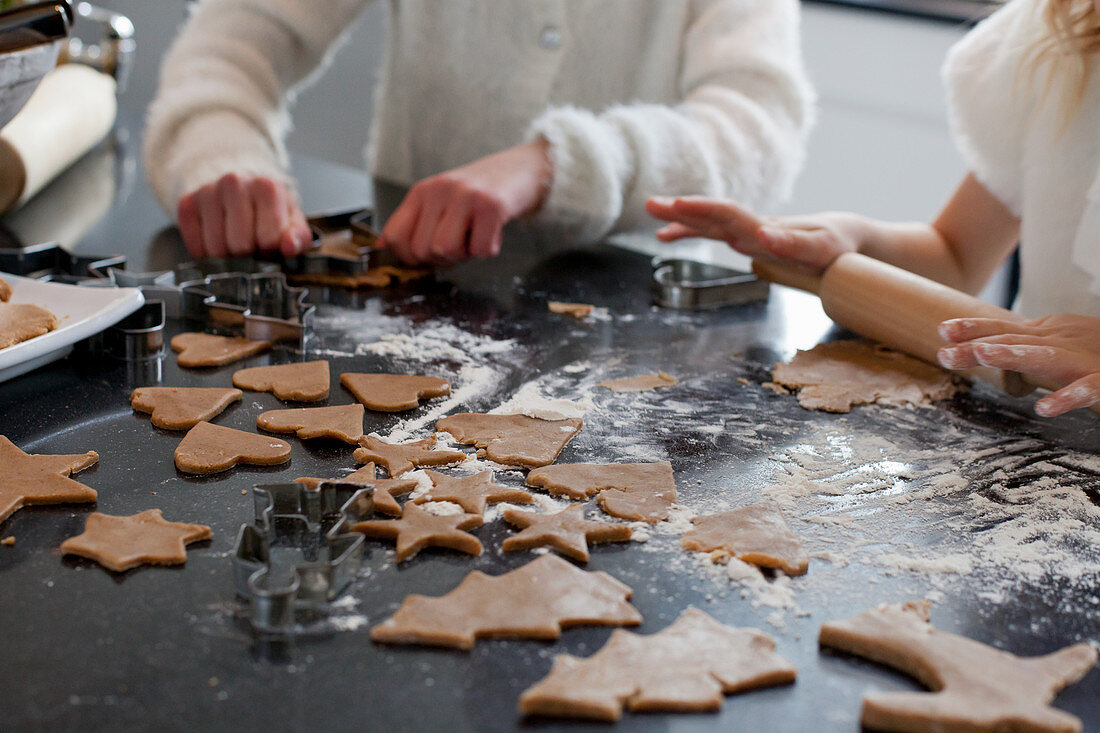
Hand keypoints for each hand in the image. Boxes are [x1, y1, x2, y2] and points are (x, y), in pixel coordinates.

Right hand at [177, 173, 311, 258]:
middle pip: (239, 246)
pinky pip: (195, 246)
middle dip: (248, 254)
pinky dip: (206, 253)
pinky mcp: (187, 203)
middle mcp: (234, 183)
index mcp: (266, 187)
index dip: (270, 250)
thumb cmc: (270, 210)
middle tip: (252, 244)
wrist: (242, 188)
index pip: (268, 239)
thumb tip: (288, 247)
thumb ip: (298, 238)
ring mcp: (207, 191)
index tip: (269, 243)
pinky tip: (217, 239)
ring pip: (215, 248)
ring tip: (235, 240)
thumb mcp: (293, 223)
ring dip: (227, 255)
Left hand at [379, 139, 552, 266]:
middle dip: (441, 259)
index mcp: (422, 191)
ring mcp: (465, 196)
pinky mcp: (492, 205)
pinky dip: (488, 250)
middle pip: (421, 250)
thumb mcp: (442, 202)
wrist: (524, 168)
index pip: (394, 236)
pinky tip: (493, 232)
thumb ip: (414, 224)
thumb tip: (382, 248)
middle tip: (461, 243)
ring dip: (464, 255)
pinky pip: (480, 250)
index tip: (428, 256)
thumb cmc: (481, 193)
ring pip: (445, 250)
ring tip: (474, 237)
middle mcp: (439, 190)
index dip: (409, 257)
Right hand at [645, 196, 866, 274]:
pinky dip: (689, 233)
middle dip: (683, 210)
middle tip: (652, 204)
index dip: (704, 210)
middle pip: (713, 214)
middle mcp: (753, 227)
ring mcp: (748, 232)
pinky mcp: (747, 239)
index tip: (680, 206)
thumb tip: (761, 235)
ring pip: (708, 222)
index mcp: (768, 227)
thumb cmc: (839, 245)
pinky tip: (666, 238)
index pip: (731, 215)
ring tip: (652, 213)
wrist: (848, 238)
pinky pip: (712, 233)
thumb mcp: (823, 249)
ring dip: (680, 218)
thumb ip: (793, 243)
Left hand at [937, 314, 1099, 416]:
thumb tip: (986, 353)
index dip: (974, 328)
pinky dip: (1067, 398)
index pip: (1005, 328)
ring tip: (983, 356)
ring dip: (1013, 355)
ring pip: (1045, 357)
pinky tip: (1043, 409)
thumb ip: (1027, 352)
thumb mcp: (1060, 349)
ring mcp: (1085, 360)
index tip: (942, 330)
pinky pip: (1087, 389)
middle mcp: (1064, 341)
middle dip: (977, 346)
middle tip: (944, 354)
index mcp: (1051, 334)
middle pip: (1015, 342)